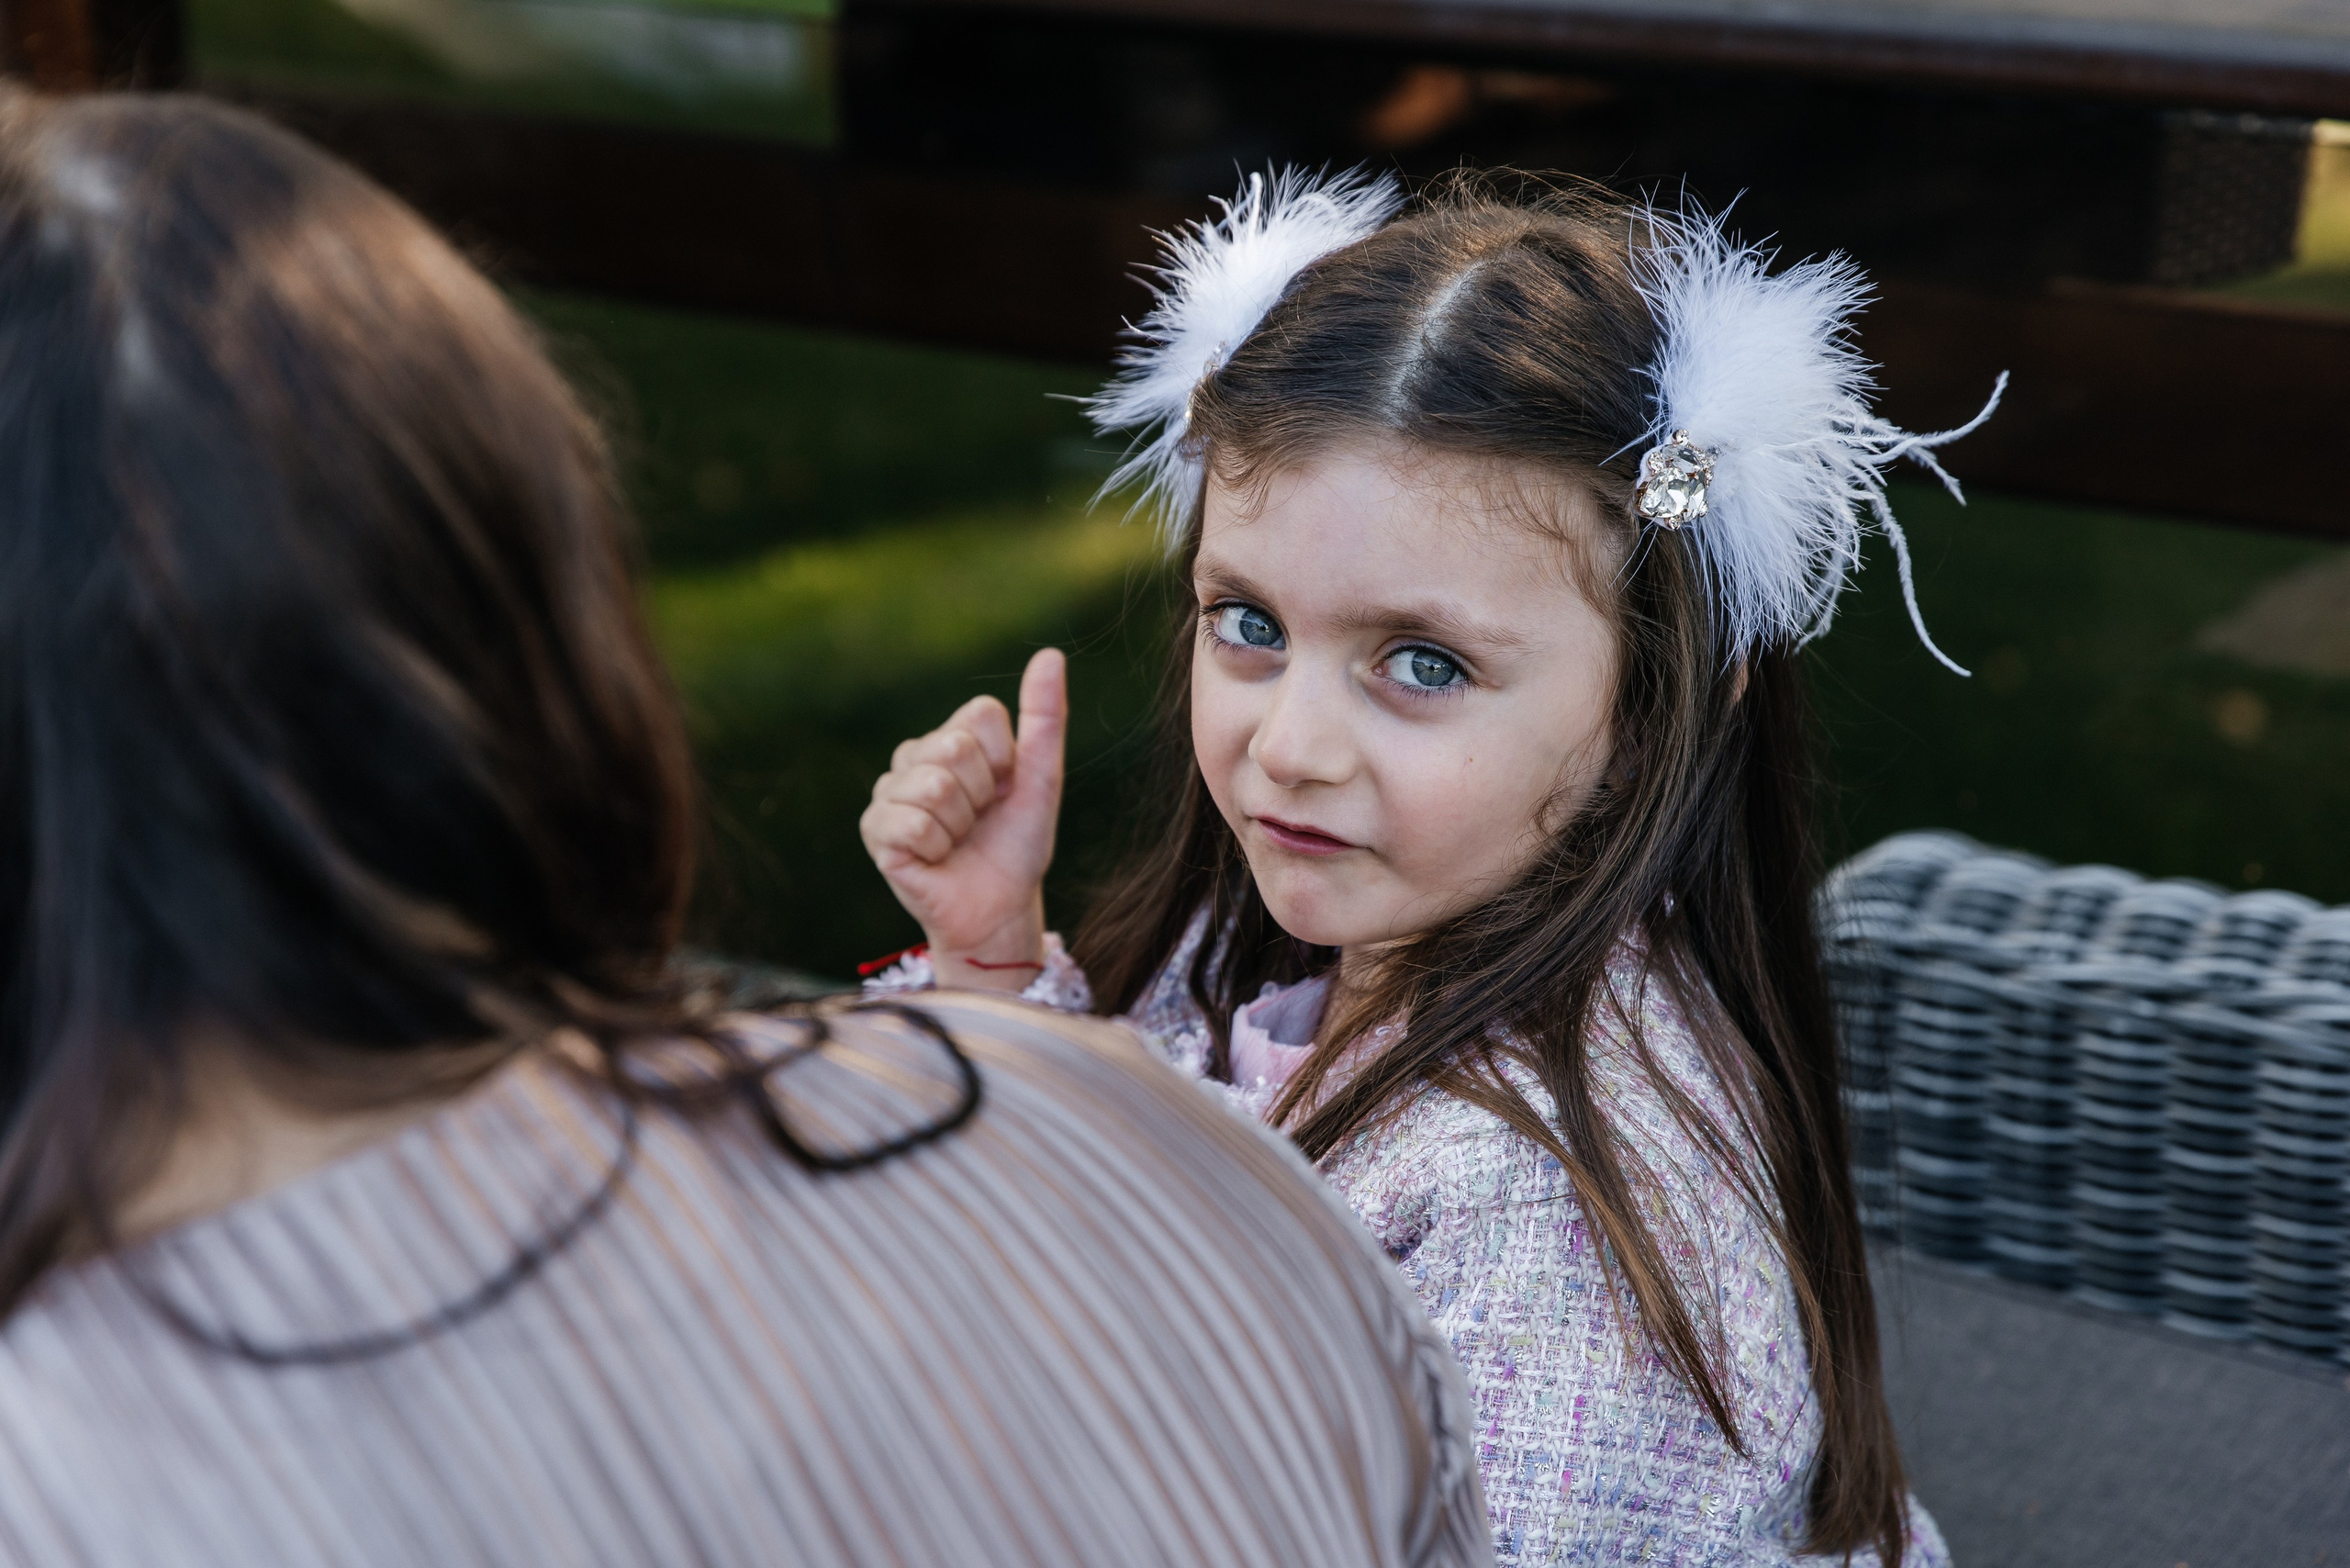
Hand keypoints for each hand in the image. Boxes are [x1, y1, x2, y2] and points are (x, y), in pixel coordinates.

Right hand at [860, 648, 1064, 991]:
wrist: (999, 907)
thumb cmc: (1017, 844)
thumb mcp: (1042, 779)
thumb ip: (1045, 717)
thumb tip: (1051, 653)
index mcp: (952, 737)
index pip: (980, 714)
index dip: (1006, 758)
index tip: (1005, 790)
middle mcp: (914, 756)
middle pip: (954, 748)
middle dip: (982, 794)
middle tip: (979, 821)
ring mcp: (890, 792)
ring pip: (934, 786)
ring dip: (959, 825)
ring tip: (957, 840)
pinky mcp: (875, 829)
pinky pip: (911, 823)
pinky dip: (936, 848)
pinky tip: (934, 858)